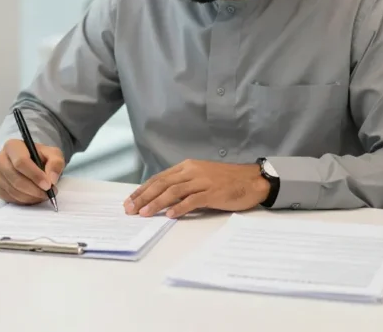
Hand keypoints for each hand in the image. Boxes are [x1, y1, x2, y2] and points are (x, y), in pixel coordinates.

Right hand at [0, 139, 64, 204]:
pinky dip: (24, 201)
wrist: (29, 163)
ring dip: (31, 197)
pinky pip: (10, 198)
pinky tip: (33, 196)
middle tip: (48, 193)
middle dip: (34, 189)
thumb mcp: (52, 154)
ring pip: (13, 191)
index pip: (20, 162)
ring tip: (43, 195)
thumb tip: (52, 179)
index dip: (35, 175)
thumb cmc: (40, 157)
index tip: (48, 185)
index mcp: (12, 146)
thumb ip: (56, 163)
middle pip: (16, 179)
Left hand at [124, 159, 268, 218]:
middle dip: (144, 197)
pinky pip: (193, 200)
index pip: (159, 178)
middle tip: (130, 209)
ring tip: (145, 213)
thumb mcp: (201, 178)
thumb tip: (162, 199)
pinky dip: (180, 207)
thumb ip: (183, 185)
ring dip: (157, 203)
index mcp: (187, 167)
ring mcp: (203, 181)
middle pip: (162, 183)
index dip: (142, 190)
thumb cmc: (226, 181)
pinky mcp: (213, 192)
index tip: (130, 201)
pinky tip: (170, 214)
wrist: (252, 179)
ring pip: (174, 191)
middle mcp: (192, 171)